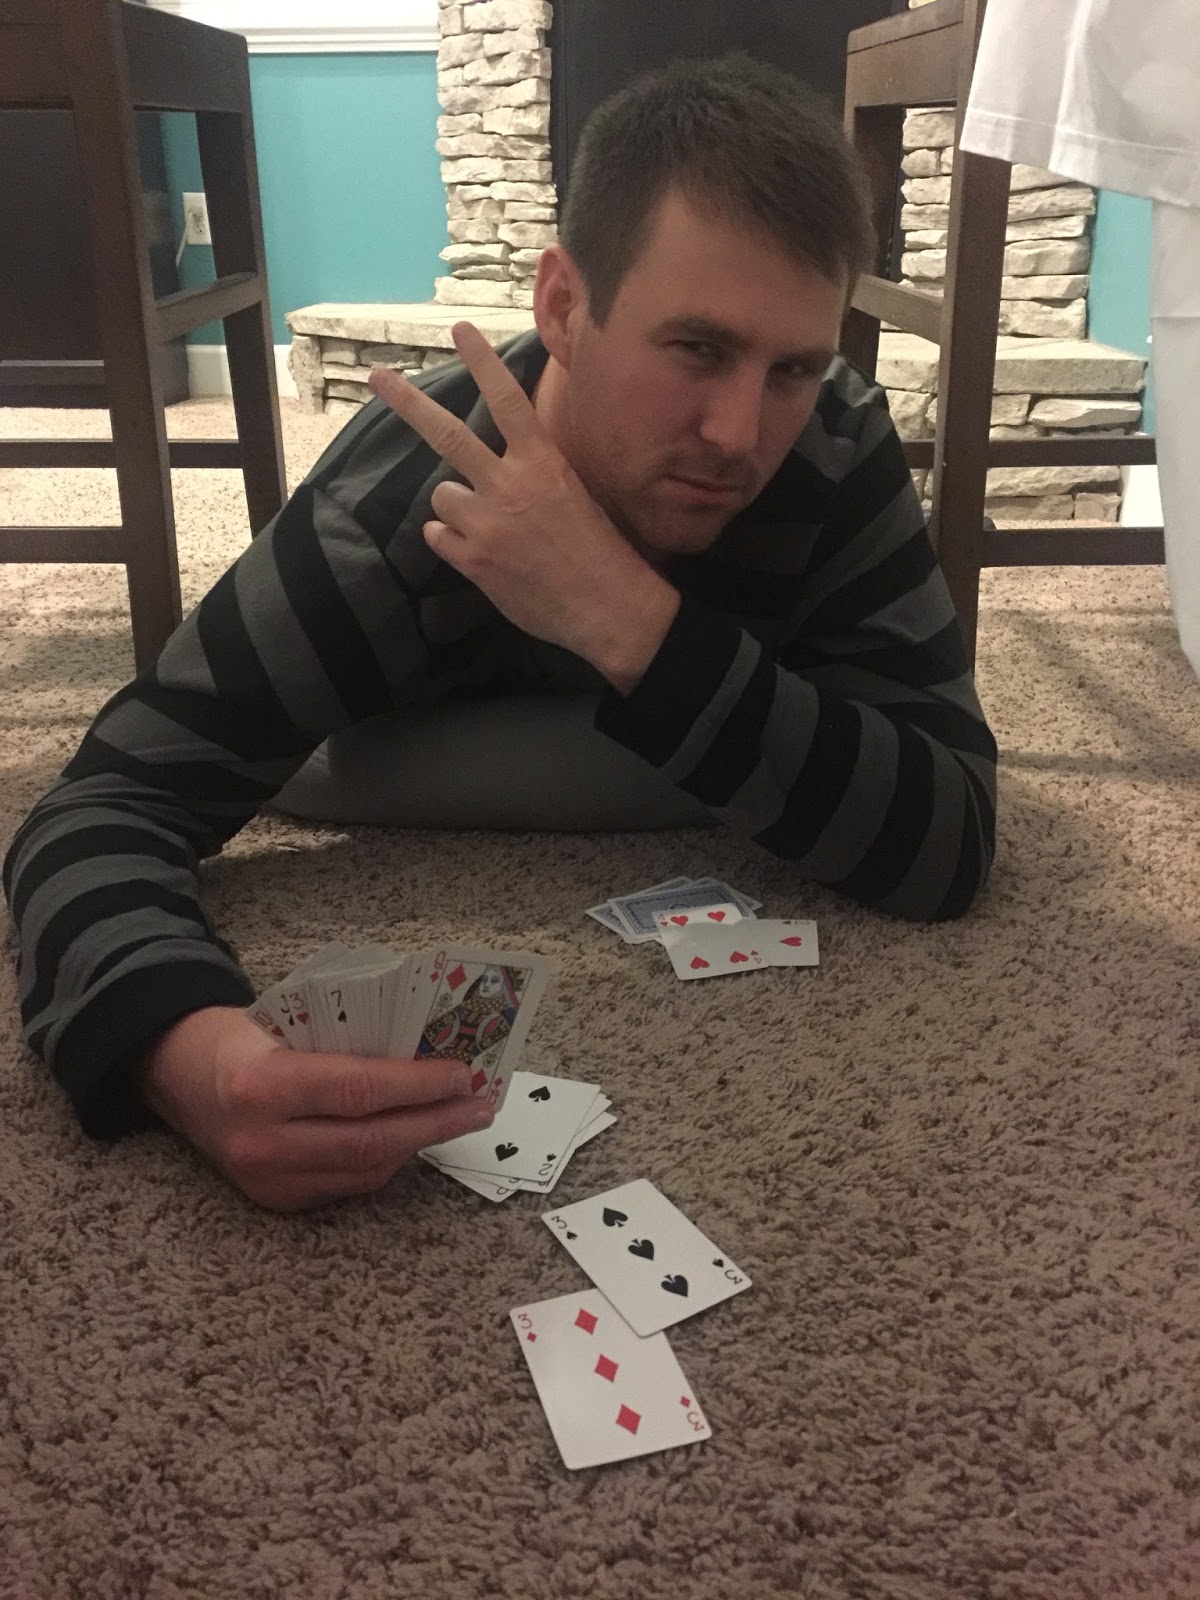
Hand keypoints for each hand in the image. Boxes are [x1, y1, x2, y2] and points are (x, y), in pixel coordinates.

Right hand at [140, 1006, 494, 1211]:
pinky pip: (347, 1185)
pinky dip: (386, 1162)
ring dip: (419, 1145)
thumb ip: (344, 1040)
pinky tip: (411, 1137)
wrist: (174, 1076)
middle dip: (436, 1122)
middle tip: (480, 1104)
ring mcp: (267, 1180)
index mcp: (263, 1085)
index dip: (419, 1086)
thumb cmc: (238, 1036)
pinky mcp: (274, 1201)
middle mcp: (263, 1142)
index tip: (462, 1075)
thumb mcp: (284, 1020)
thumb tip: (426, 1045)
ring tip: (457, 1118)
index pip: (360, 1090)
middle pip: (372, 1141)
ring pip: (366, 1171)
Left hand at [367, 323, 679, 692]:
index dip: (481, 362)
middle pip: (448, 433)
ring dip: (458, 507)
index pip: (508, 399)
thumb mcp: (574, 495)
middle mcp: (510, 485)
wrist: (608, 607)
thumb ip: (534, 473)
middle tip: (379, 376)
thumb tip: (498, 469)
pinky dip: (452, 542)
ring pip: (443, 495)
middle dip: (408, 402)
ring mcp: (487, 523)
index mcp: (543, 463)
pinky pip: (438, 536)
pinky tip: (481, 554)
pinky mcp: (473, 560)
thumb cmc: (600, 552)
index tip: (460, 330)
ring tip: (492, 529)